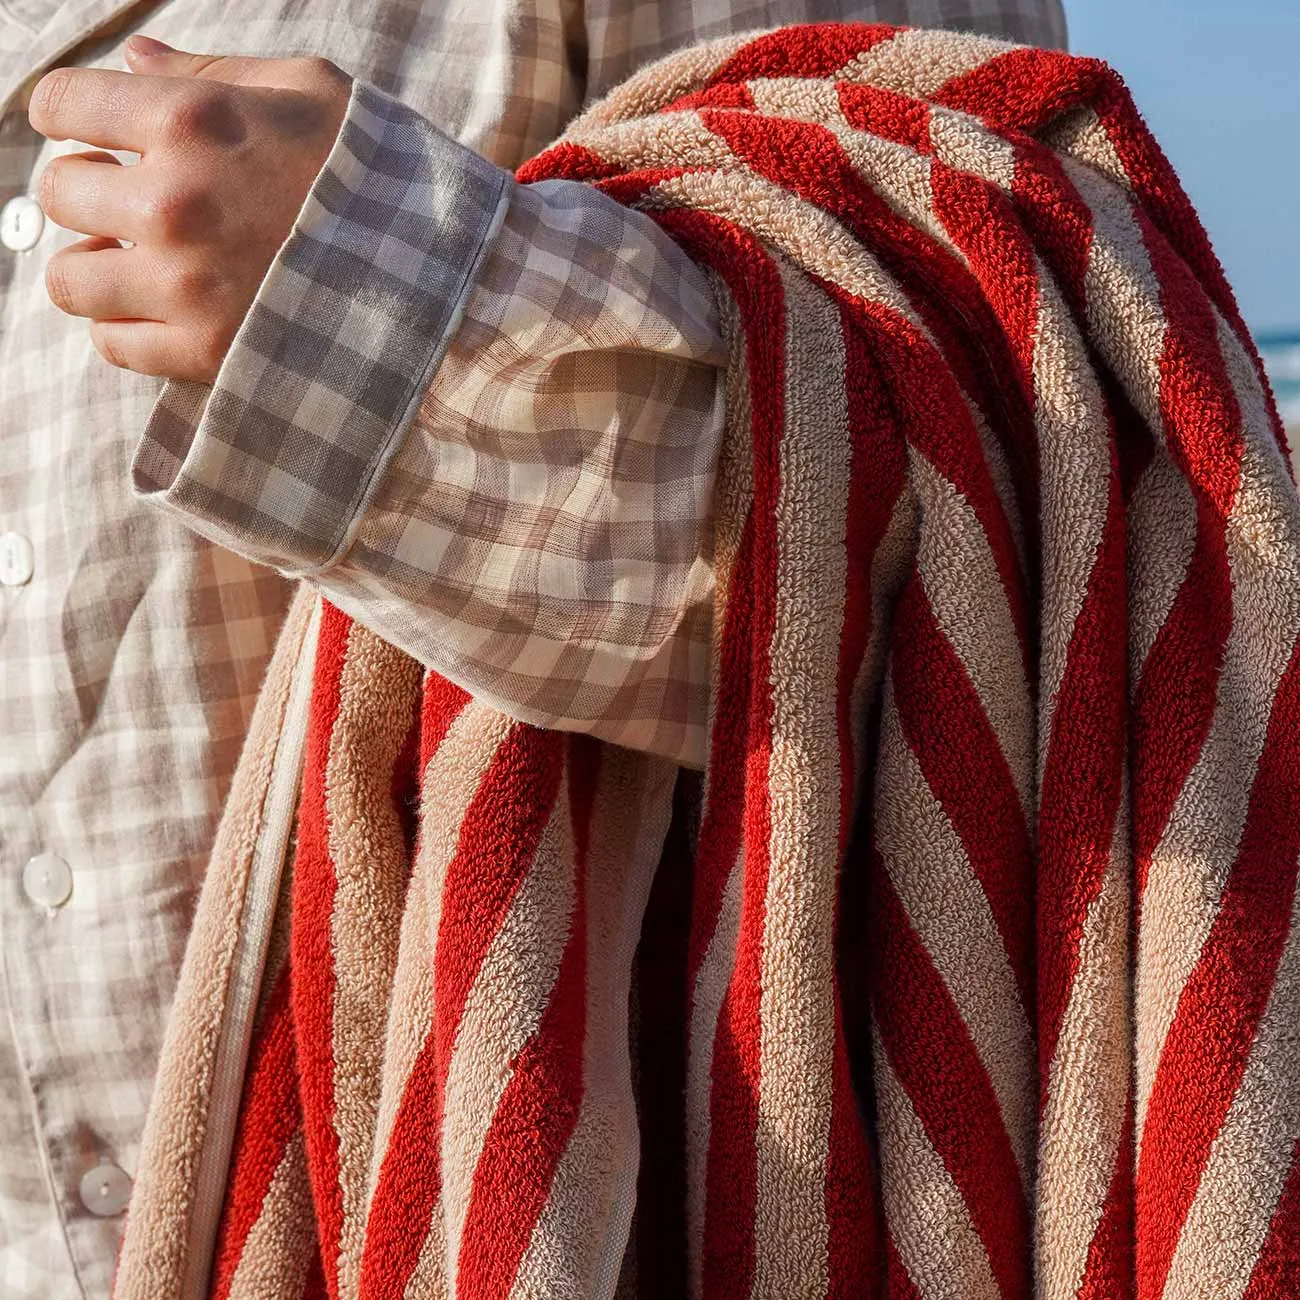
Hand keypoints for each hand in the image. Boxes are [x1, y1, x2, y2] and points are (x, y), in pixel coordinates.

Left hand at [28, 37, 351, 381]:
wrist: (444, 279)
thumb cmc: (381, 177)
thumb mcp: (311, 94)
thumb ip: (212, 74)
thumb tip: (134, 62)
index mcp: (192, 122)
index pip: (64, 105)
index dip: (72, 115)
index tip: (94, 132)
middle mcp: (174, 204)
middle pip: (59, 193)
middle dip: (91, 191)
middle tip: (134, 202)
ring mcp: (185, 287)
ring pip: (71, 280)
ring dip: (97, 267)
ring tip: (140, 265)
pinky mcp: (205, 353)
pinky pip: (114, 345)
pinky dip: (127, 329)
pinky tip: (164, 312)